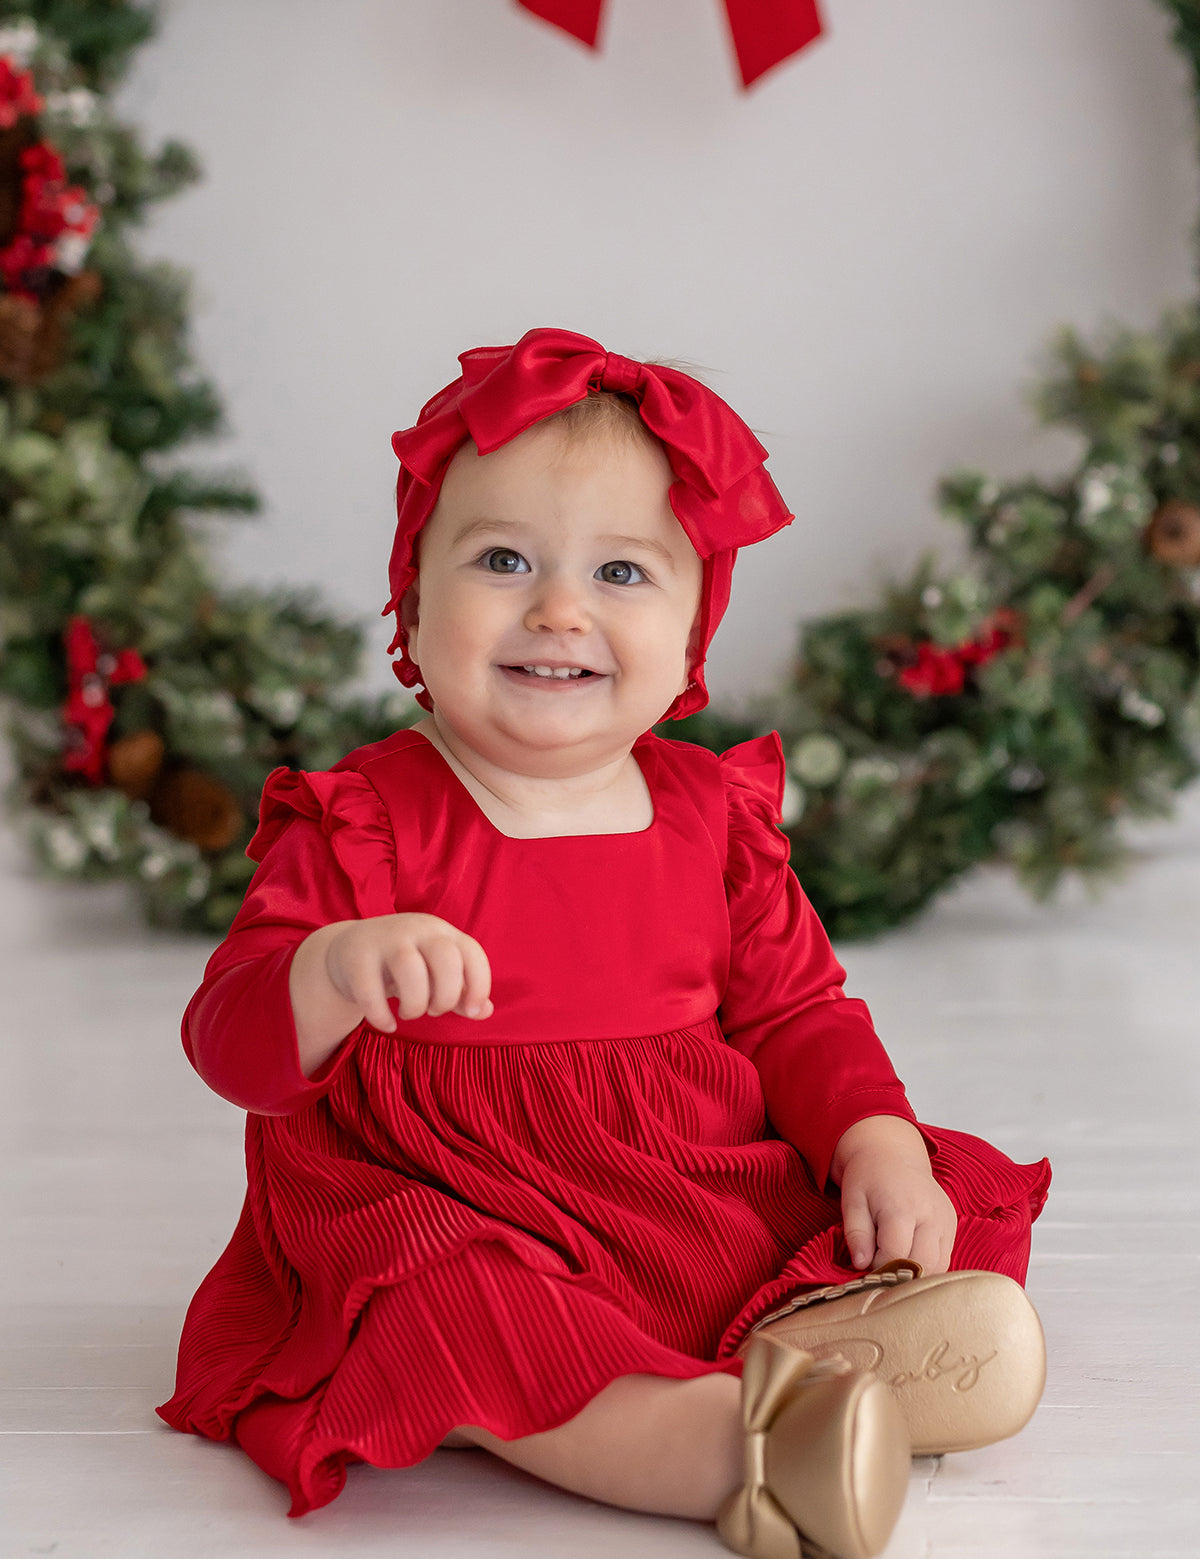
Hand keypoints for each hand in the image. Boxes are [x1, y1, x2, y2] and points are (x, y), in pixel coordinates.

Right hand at [322, 913, 493, 1032]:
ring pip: (409, 968)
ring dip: (415, 1003)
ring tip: (409, 1013)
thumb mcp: (434, 974)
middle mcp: (416, 930)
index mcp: (441, 933)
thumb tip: (485, 1011)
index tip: (472, 1011)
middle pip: (445, 956)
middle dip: (447, 994)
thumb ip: (461, 993)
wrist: (347, 950)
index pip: (472, 952)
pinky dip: (382, 1016)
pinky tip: (387, 1025)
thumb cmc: (402, 967)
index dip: (480, 985)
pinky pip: (370, 990)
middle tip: (434, 1010)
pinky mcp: (356, 957)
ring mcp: (384, 939)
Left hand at [830, 1115, 956, 1274]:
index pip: (896, 1256)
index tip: (865, 1267)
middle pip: (922, 1266)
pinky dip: (927, 1267)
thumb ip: (856, 1234)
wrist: (892, 1152)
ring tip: (893, 1264)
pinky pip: (945, 1259)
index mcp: (903, 1207)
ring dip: (915, 1275)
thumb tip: (861, 1265)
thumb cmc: (868, 1176)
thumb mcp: (852, 1200)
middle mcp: (931, 1215)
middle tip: (879, 1271)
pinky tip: (908, 1258)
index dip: (878, 1269)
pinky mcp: (952, 1225)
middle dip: (898, 1276)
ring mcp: (946, 1221)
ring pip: (938, 1267)